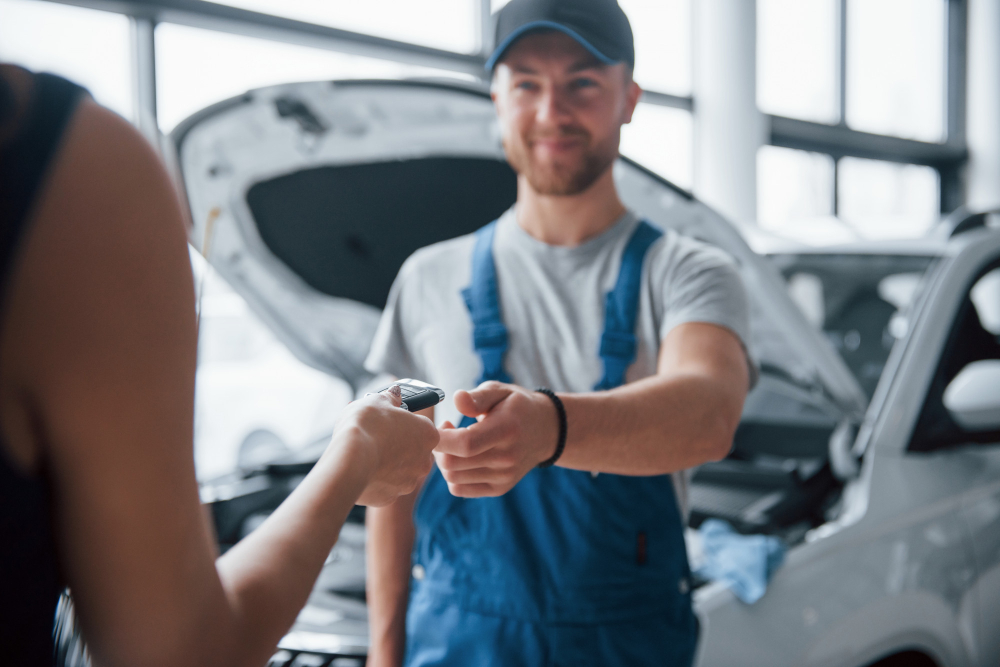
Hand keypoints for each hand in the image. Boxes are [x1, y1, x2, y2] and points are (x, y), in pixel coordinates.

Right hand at [329, 386, 437, 506]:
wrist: (349, 460)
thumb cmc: (367, 426)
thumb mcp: (378, 400)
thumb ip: (390, 398)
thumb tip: (395, 394)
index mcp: (428, 434)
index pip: (423, 427)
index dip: (406, 423)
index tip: (392, 421)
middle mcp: (424, 461)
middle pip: (413, 451)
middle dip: (398, 445)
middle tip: (377, 436)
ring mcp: (407, 482)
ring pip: (399, 471)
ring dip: (386, 463)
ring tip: (366, 453)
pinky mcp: (389, 498)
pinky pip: (384, 486)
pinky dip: (374, 479)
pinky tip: (361, 469)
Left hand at [434, 381, 559, 496]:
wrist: (546, 431)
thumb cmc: (516, 406)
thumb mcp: (500, 391)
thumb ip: (477, 397)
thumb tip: (457, 399)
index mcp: (507, 429)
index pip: (466, 443)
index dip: (441, 437)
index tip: (437, 425)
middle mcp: (507, 458)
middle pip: (454, 464)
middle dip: (438, 447)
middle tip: (444, 431)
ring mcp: (504, 477)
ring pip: (452, 478)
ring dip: (443, 461)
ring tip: (453, 443)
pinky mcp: (499, 488)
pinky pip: (459, 489)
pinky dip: (452, 475)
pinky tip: (459, 458)